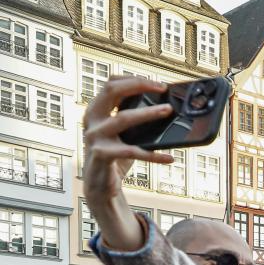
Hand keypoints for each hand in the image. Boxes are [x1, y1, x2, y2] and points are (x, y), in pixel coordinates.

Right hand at [82, 76, 172, 250]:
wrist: (101, 186)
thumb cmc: (116, 156)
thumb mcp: (124, 134)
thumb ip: (135, 119)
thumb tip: (167, 108)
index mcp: (96, 110)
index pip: (111, 84)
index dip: (133, 79)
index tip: (157, 83)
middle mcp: (92, 120)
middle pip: (111, 91)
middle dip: (138, 85)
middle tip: (162, 88)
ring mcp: (95, 137)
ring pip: (123, 118)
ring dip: (148, 113)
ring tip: (168, 110)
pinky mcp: (102, 155)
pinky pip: (132, 151)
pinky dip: (153, 155)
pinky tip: (169, 158)